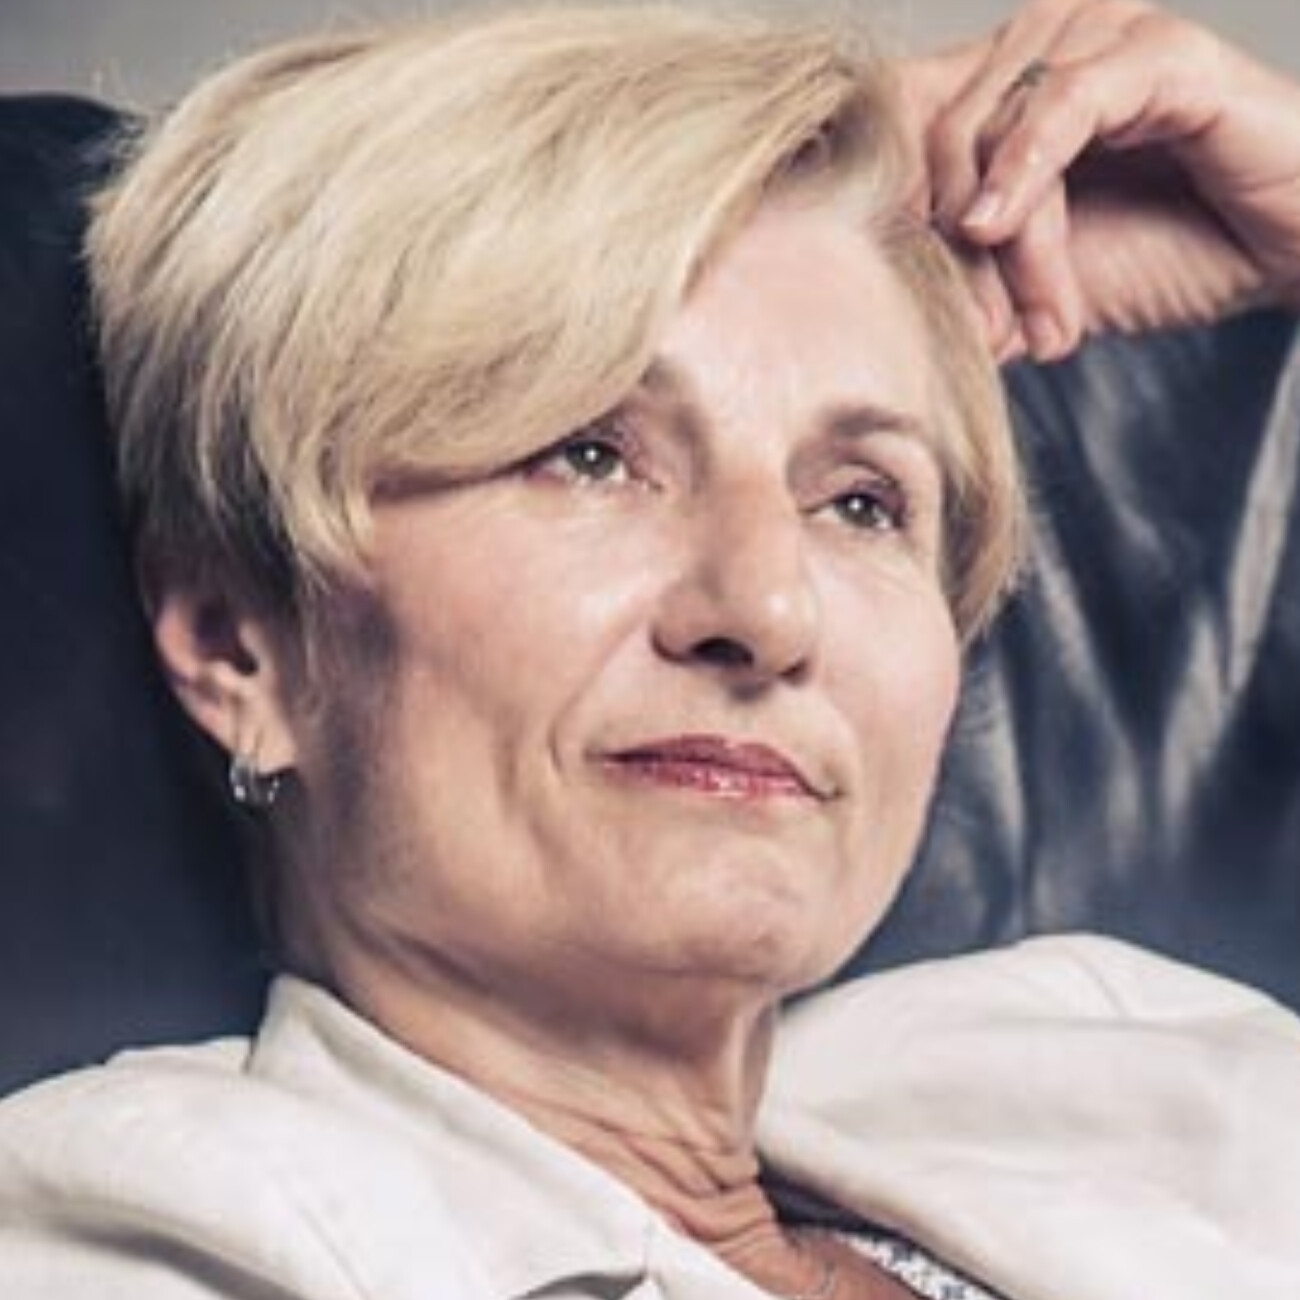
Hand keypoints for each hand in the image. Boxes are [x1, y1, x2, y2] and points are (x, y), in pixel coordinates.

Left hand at [905, 0, 1299, 360]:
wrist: (1289, 251)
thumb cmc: (1172, 250)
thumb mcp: (1037, 281)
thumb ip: (962, 279)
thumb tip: (878, 316)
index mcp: (1005, 81)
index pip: (897, 120)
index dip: (882, 206)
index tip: (885, 299)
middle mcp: (1043, 41)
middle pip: (939, 140)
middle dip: (956, 252)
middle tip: (993, 335)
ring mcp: (1099, 33)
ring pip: (993, 132)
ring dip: (1006, 242)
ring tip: (1042, 318)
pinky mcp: (1157, 50)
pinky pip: (1059, 103)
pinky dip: (1023, 173)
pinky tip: (996, 228)